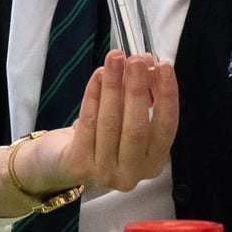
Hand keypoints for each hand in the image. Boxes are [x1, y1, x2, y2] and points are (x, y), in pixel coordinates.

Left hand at [19, 51, 178, 194]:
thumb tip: (148, 64)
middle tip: (137, 60)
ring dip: (114, 86)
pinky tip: (98, 74)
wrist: (63, 162)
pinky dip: (93, 95)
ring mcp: (105, 173)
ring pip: (110, 123)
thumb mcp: (127, 117)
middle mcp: (132, 173)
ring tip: (115, 58)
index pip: (166, 128)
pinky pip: (88, 123)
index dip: (167, 96)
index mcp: (152, 161)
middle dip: (138, 90)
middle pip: (137, 129)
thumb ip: (142, 95)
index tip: (164, 67)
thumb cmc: (103, 136)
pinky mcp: (80, 165)